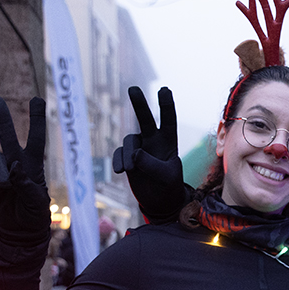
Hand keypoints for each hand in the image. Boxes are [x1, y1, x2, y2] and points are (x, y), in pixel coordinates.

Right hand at [0, 96, 50, 246]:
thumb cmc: (35, 214)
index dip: (36, 119)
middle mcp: (15, 162)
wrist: (20, 230)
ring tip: (7, 190)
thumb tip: (13, 168)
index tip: (37, 99)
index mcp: (33, 164)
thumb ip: (26, 183)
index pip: (36, 138)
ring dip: (0, 175)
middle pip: (6, 135)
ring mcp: (0, 171)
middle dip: (1, 116)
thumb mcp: (36, 200)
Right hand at [112, 86, 186, 222]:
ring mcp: (139, 148)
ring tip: (130, 169)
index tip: (164, 89)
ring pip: (129, 141)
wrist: (160, 201)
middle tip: (133, 88)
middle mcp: (153, 141)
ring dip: (129, 154)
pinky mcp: (127, 158)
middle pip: (146, 120)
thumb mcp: (166, 177)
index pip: (169, 121)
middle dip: (140, 104)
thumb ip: (152, 165)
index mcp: (169, 142)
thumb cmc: (169, 186)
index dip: (166, 105)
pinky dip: (119, 161)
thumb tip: (134, 153)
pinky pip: (120, 154)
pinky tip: (121, 172)